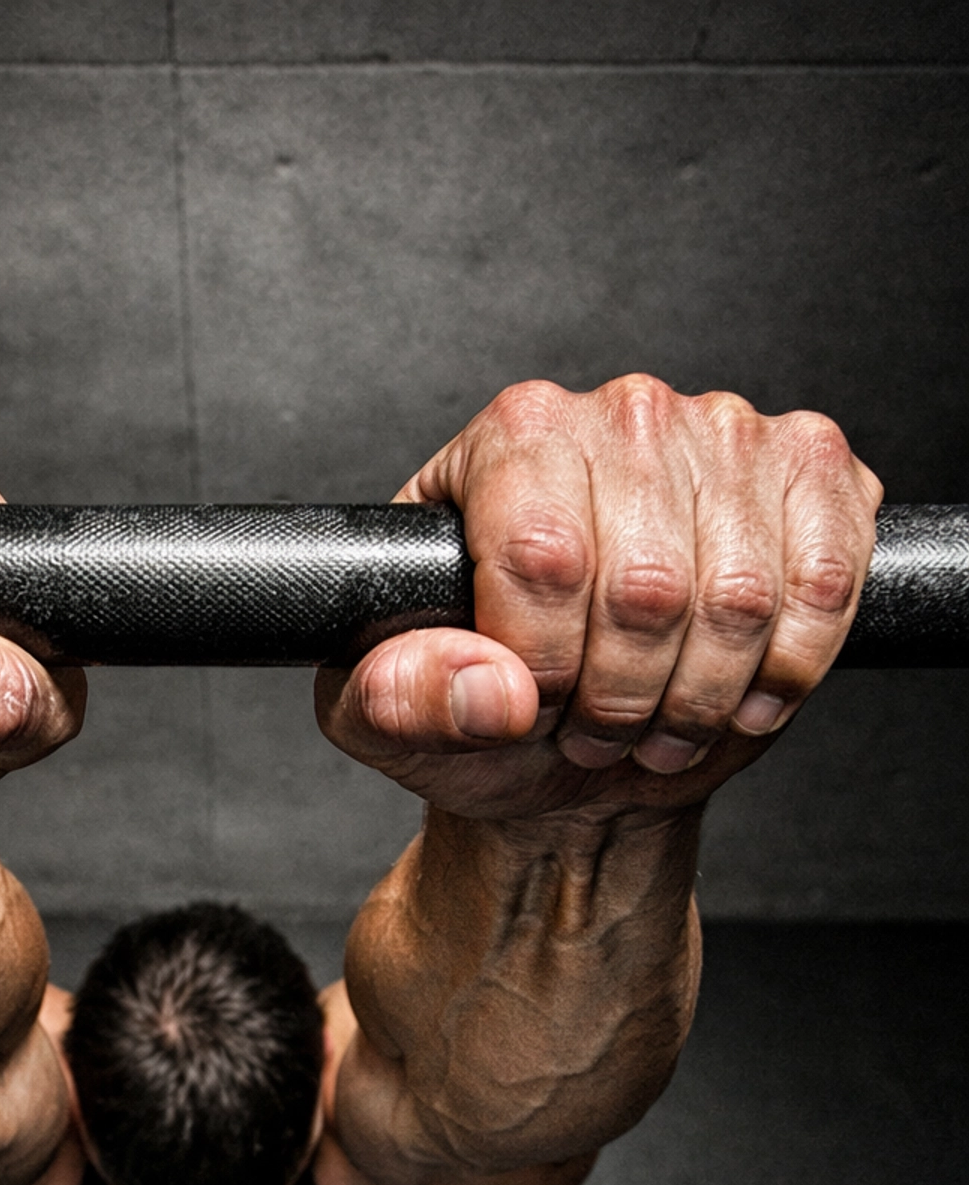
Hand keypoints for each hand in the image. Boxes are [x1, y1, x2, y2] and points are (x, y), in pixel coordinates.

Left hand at [315, 375, 880, 818]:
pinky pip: (826, 583)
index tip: (532, 707)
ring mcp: (727, 433)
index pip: (543, 553)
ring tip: (656, 727)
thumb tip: (493, 691)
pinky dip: (787, 669)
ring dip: (701, 699)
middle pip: (646, 586)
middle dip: (622, 700)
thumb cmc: (483, 704)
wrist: (575, 731)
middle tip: (595, 734)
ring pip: (740, 598)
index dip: (544, 663)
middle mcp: (621, 413)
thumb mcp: (394, 716)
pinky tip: (739, 696)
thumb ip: (405, 700)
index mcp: (511, 439)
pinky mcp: (814, 476)